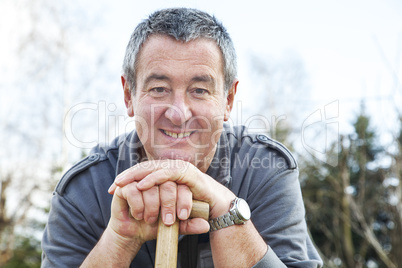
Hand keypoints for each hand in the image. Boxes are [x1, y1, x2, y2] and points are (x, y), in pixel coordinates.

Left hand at [109, 159, 235, 220]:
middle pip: (144, 167)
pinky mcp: (186, 172)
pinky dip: (153, 178)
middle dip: (127, 176)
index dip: (127, 178)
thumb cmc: (192, 204)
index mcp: (166, 171)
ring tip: (122, 184)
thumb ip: (158, 198)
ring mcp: (179, 168)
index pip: (143, 171)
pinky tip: (141, 185)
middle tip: (114, 185)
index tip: (112, 188)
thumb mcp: (171, 202)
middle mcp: (171, 167)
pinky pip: (166, 174)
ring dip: (136, 176)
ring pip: (153, 168)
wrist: (215, 205)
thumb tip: (140, 199)